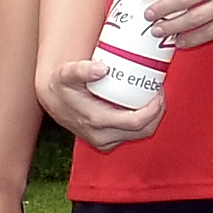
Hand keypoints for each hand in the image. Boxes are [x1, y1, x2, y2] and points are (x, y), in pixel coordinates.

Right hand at [40, 54, 161, 147]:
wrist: (53, 100)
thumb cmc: (62, 86)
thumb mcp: (67, 74)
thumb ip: (81, 70)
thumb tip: (102, 69)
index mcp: (96, 121)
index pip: (136, 122)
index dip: (154, 108)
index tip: (158, 90)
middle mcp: (102, 136)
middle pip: (144, 130)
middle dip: (157, 111)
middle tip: (159, 91)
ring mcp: (105, 142)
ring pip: (140, 134)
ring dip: (152, 117)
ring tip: (154, 96)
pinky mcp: (107, 142)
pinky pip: (132, 134)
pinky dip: (142, 121)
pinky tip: (143, 105)